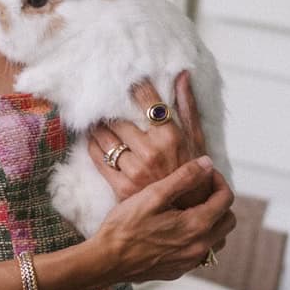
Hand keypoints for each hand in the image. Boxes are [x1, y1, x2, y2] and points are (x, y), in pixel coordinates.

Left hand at [89, 72, 210, 208]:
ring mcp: (135, 170)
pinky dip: (93, 147)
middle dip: (109, 110)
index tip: (128, 81)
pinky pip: (99, 160)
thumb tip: (182, 75)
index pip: (149, 102)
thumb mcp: (196, 139)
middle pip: (119, 120)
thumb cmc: (193, 171)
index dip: (136, 88)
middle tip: (102, 102)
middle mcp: (151, 152)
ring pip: (105, 139)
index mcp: (171, 137)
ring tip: (96, 120)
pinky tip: (94, 140)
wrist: (188, 214)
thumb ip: (187, 107)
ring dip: (98, 127)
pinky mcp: (122, 187)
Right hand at [89, 156, 235, 284]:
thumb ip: (184, 178)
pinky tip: (178, 230)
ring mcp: (190, 262)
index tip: (204, 173)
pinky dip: (199, 238)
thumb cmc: (125, 227)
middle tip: (201, 190)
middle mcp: (199, 247)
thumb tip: (207, 163)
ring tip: (192, 210)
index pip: (226, 199)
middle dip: (220, 201)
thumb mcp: (153, 195)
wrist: (106, 261)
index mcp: (196, 225)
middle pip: (228, 221)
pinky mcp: (179, 270)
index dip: (218, 181)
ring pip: (218, 240)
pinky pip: (201, 253)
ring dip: (212, 222)